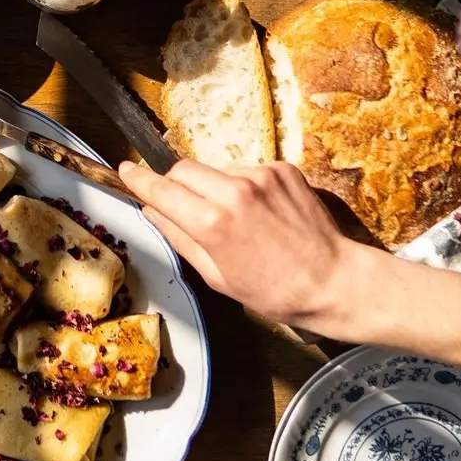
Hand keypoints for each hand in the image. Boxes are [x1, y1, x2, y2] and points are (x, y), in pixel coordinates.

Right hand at [118, 159, 360, 328]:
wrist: (334, 280)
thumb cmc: (275, 291)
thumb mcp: (217, 276)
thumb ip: (181, 238)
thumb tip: (154, 212)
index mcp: (213, 223)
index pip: (162, 189)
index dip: (139, 179)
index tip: (125, 170)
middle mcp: (234, 190)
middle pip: (183, 169)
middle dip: (176, 184)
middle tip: (184, 207)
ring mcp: (261, 175)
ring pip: (216, 170)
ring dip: (214, 188)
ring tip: (237, 220)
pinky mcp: (282, 169)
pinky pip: (246, 171)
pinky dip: (244, 187)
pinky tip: (261, 213)